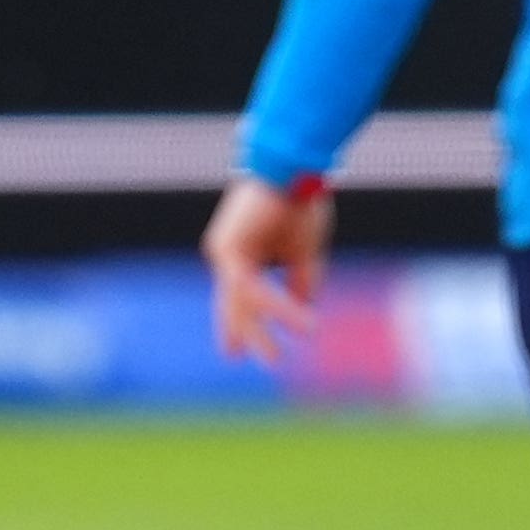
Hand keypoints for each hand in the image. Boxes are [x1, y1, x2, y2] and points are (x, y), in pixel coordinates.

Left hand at [202, 172, 332, 366]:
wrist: (294, 170)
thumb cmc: (300, 203)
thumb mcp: (305, 253)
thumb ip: (302, 282)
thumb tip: (304, 308)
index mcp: (242, 253)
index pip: (238, 297)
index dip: (240, 324)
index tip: (234, 354)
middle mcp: (228, 253)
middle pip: (234, 304)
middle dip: (243, 333)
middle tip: (245, 360)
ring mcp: (224, 251)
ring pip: (245, 300)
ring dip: (276, 320)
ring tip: (302, 338)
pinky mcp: (227, 250)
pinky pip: (251, 288)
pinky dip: (278, 305)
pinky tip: (301, 320)